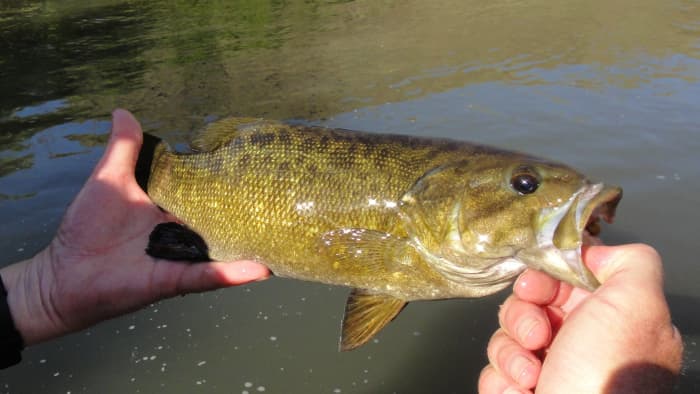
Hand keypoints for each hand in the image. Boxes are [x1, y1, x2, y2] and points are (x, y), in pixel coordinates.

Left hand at [1, 109, 269, 345]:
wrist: (66, 275)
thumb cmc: (86, 227)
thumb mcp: (109, 180)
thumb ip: (122, 149)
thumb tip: (124, 110)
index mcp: (172, 207)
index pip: (206, 191)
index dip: (227, 178)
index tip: (254, 161)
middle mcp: (185, 232)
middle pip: (224, 220)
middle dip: (252, 210)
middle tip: (286, 196)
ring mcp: (185, 257)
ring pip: (226, 249)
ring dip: (253, 244)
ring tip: (287, 232)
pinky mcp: (176, 279)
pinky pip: (208, 276)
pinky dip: (233, 273)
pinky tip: (262, 269)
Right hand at [478, 244, 682, 392]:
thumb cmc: (608, 377)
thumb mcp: (638, 305)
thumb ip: (632, 262)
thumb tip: (597, 253)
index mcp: (611, 321)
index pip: (564, 282)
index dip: (543, 280)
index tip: (535, 289)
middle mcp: (581, 345)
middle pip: (528, 306)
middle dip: (522, 318)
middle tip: (537, 338)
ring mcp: (550, 371)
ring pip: (506, 338)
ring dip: (510, 354)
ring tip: (531, 377)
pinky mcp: (521, 392)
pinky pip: (493, 371)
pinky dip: (501, 382)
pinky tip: (521, 392)